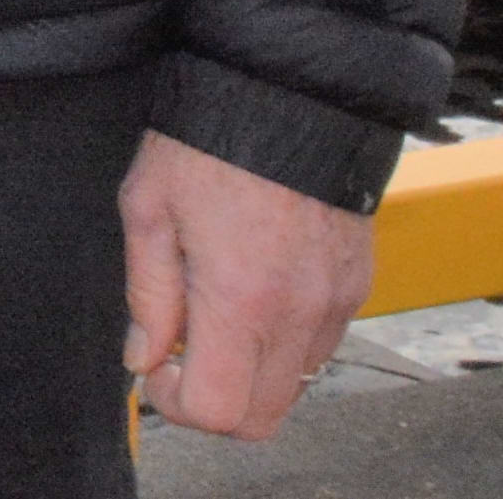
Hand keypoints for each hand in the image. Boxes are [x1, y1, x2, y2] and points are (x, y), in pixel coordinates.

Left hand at [120, 129, 373, 441]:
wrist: (288, 85)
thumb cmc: (213, 136)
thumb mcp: (149, 207)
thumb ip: (147, 294)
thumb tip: (144, 355)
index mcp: (240, 298)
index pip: (218, 411)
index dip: (176, 403)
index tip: (158, 367)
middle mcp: (298, 310)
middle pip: (262, 418)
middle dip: (216, 401)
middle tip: (186, 352)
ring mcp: (335, 299)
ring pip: (296, 385)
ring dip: (254, 371)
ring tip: (222, 311)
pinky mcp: (358, 281)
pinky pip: (323, 344)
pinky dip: (287, 340)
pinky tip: (259, 290)